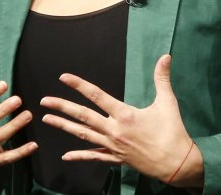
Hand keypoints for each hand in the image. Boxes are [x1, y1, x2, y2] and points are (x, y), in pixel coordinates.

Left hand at [39, 54, 203, 186]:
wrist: (177, 164)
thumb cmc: (173, 132)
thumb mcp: (168, 102)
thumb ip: (162, 78)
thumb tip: (165, 56)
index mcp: (124, 115)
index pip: (97, 96)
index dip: (79, 85)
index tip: (64, 78)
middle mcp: (114, 131)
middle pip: (82, 116)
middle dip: (62, 107)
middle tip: (44, 101)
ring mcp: (112, 146)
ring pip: (83, 135)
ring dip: (64, 127)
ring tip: (47, 120)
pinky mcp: (116, 159)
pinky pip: (94, 156)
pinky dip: (79, 155)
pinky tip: (65, 156)